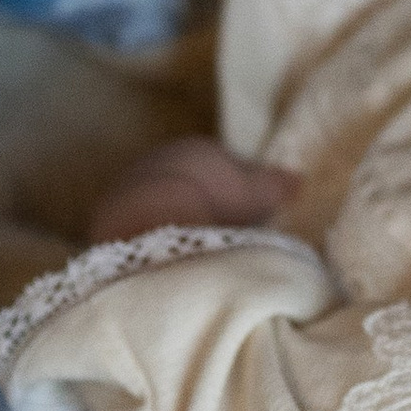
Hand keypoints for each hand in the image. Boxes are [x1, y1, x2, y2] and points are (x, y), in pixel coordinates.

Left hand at [85, 140, 294, 246]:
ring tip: (201, 254)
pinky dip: (158, 241)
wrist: (151, 219)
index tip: (253, 213)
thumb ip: (277, 184)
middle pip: (192, 185)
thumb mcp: (257, 192)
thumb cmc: (213, 200)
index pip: (225, 165)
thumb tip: (298, 179)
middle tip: (228, 235)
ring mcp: (133, 188)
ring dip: (180, 224)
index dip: (241, 189)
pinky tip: (172, 261)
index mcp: (198, 149)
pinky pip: (144, 228)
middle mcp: (162, 161)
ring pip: (165, 205)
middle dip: (207, 205)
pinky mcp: (112, 219)